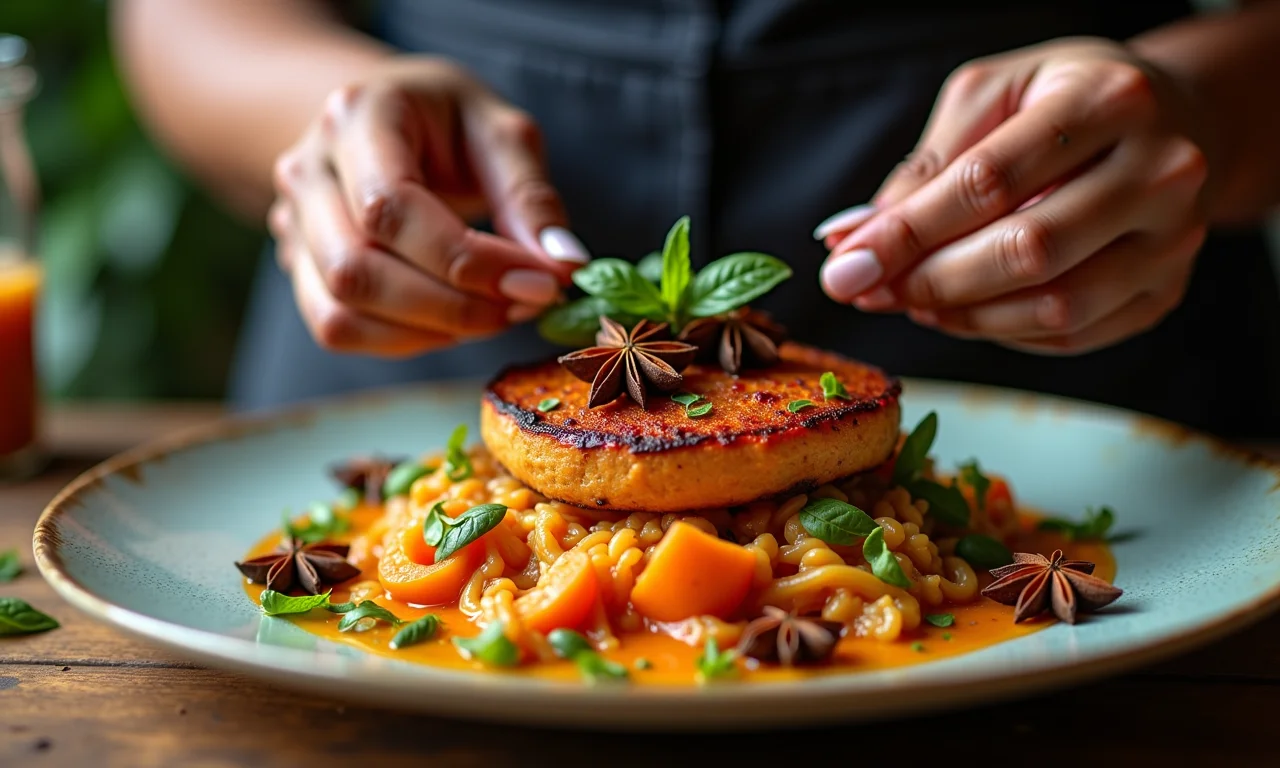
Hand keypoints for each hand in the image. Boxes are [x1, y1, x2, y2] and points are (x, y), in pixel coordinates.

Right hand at [269, 57, 589, 356]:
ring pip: (341, 309)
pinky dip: (402, 341)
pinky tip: (452, 324)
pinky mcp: (301, 267)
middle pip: (357, 268)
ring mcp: (293, 222)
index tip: (540, 283)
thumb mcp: (500, 133)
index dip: (468, 261)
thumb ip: (530, 196)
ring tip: (494, 314)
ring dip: (429, 329)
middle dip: (453, 305)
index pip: (391, 207)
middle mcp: (308, 170)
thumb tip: (564, 264)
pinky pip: (337, 328)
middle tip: (524, 305)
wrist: (390, 119)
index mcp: (357, 116)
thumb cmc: (449, 124)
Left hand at [815, 38, 1208, 354]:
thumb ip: (924, 169)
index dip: (908, 232)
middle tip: (871, 290)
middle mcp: (1159, 170)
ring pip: (1054, 307)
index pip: (990, 182)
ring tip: (912, 300)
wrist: (1173, 120)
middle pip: (1026, 251)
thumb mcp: (989, 99)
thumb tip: (851, 240)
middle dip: (930, 280)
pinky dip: (1003, 334)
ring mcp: (1174, 239)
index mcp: (1108, 99)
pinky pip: (1072, 336)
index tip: (847, 264)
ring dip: (963, 316)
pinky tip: (965, 310)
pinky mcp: (1166, 292)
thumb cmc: (1060, 102)